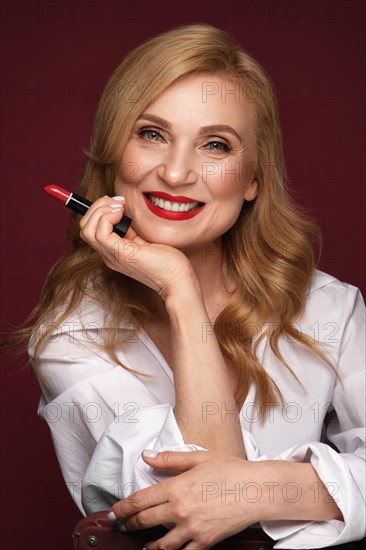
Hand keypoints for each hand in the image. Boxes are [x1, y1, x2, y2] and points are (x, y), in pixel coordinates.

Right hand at [79, 196, 197, 298]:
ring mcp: (112, 255)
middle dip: (97, 207)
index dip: (99, 211)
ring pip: (87, 229)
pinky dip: (108, 217)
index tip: (119, 203)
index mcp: (113, 252)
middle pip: (85, 227)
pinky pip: (100, 232)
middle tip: (118, 201)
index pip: (91, 229)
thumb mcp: (144, 239)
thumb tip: (123, 209)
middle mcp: (108, 255)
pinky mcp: (120, 253)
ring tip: (119, 206)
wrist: (177, 279)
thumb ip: (131, 229)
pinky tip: (122, 213)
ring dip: (101, 210)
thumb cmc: (167, 260)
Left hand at [110, 450, 257, 549]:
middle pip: (145, 521)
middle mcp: (181, 510)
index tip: (114, 512)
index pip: (140, 501)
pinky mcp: (206, 542)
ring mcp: (192, 529)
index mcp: (177, 487)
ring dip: (148, 545)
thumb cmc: (230, 470)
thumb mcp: (198, 457)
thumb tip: (147, 456)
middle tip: (122, 525)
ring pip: (161, 544)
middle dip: (129, 524)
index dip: (122, 508)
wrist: (257, 490)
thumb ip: (170, 459)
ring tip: (143, 545)